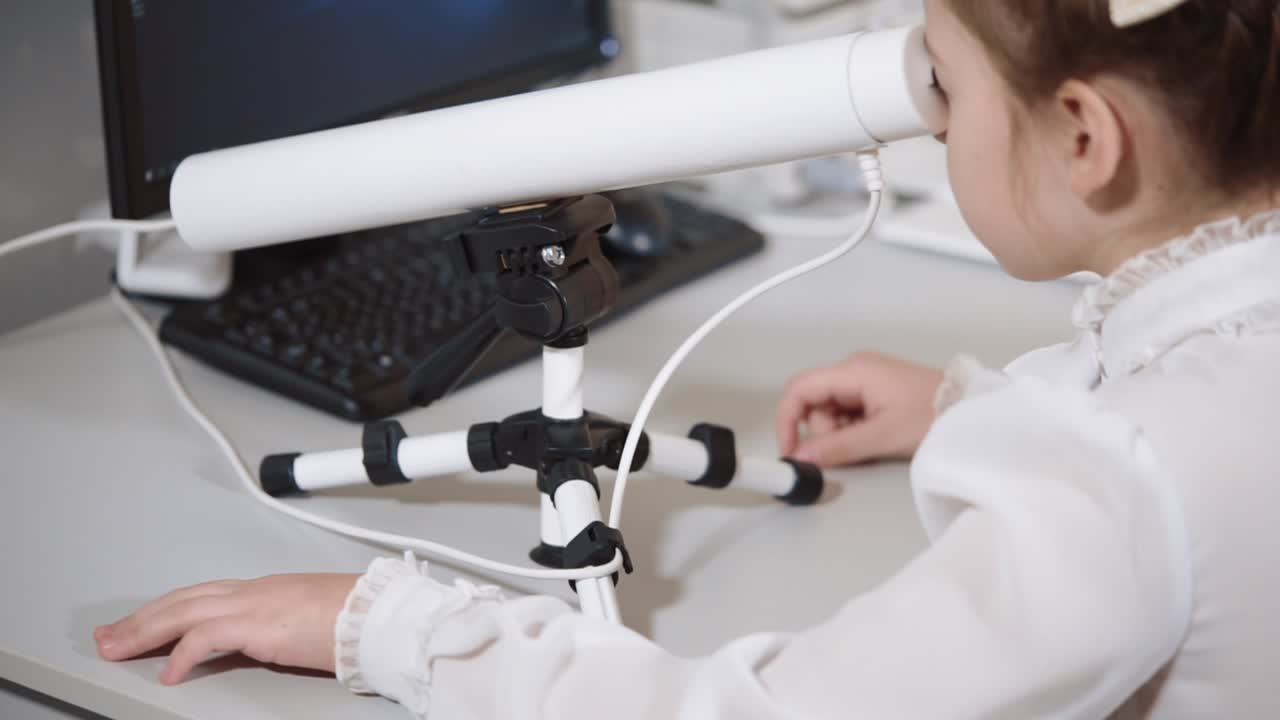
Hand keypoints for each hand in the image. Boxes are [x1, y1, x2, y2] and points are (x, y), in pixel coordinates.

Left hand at [95, 573, 358, 684]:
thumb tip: (262, 645)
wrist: (378, 613)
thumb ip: (276, 629)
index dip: (165, 609)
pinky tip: (168, 672)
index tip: (139, 624)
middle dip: (140, 619)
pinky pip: (205, 638)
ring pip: (182, 612)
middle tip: (108, 637)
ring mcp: (252, 603)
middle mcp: (252, 591)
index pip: (201, 596)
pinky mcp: (256, 624)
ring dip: (144, 632)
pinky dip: (181, 654)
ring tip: (116, 650)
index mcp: (264, 590)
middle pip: (181, 600)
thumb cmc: (356, 619)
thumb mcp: (306, 622)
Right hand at [777, 352, 942, 466]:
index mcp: (853, 371)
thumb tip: (801, 458)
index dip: (787, 420)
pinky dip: (854, 431)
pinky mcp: (877, 393)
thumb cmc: (933, 416)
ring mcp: (866, 381)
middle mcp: (855, 370)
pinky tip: (876, 437)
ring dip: (841, 434)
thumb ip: (838, 447)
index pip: (800, 389)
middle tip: (851, 449)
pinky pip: (849, 414)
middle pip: (815, 403)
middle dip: (824, 432)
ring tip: (873, 443)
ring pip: (831, 412)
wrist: (973, 410)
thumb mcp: (882, 436)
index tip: (790, 451)